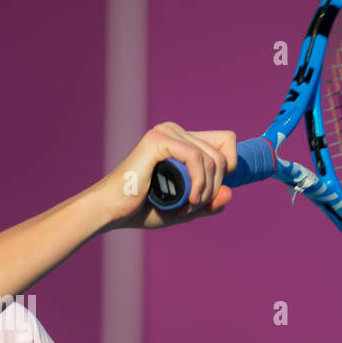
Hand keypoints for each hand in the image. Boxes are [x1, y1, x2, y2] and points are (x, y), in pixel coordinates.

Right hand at [94, 123, 237, 230]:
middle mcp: (174, 130)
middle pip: (222, 155)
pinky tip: (188, 200)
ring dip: (206, 191)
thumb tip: (230, 193)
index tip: (207, 195)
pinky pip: (196, 158)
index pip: (226, 142)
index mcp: (181, 139)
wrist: (110, 211)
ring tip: (186, 209)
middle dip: (215, 188)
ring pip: (212, 159)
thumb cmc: (141, 210)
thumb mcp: (184, 209)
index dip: (227, 169)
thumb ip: (208, 203)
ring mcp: (166, 132)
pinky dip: (198, 184)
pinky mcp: (159, 140)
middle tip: (191, 208)